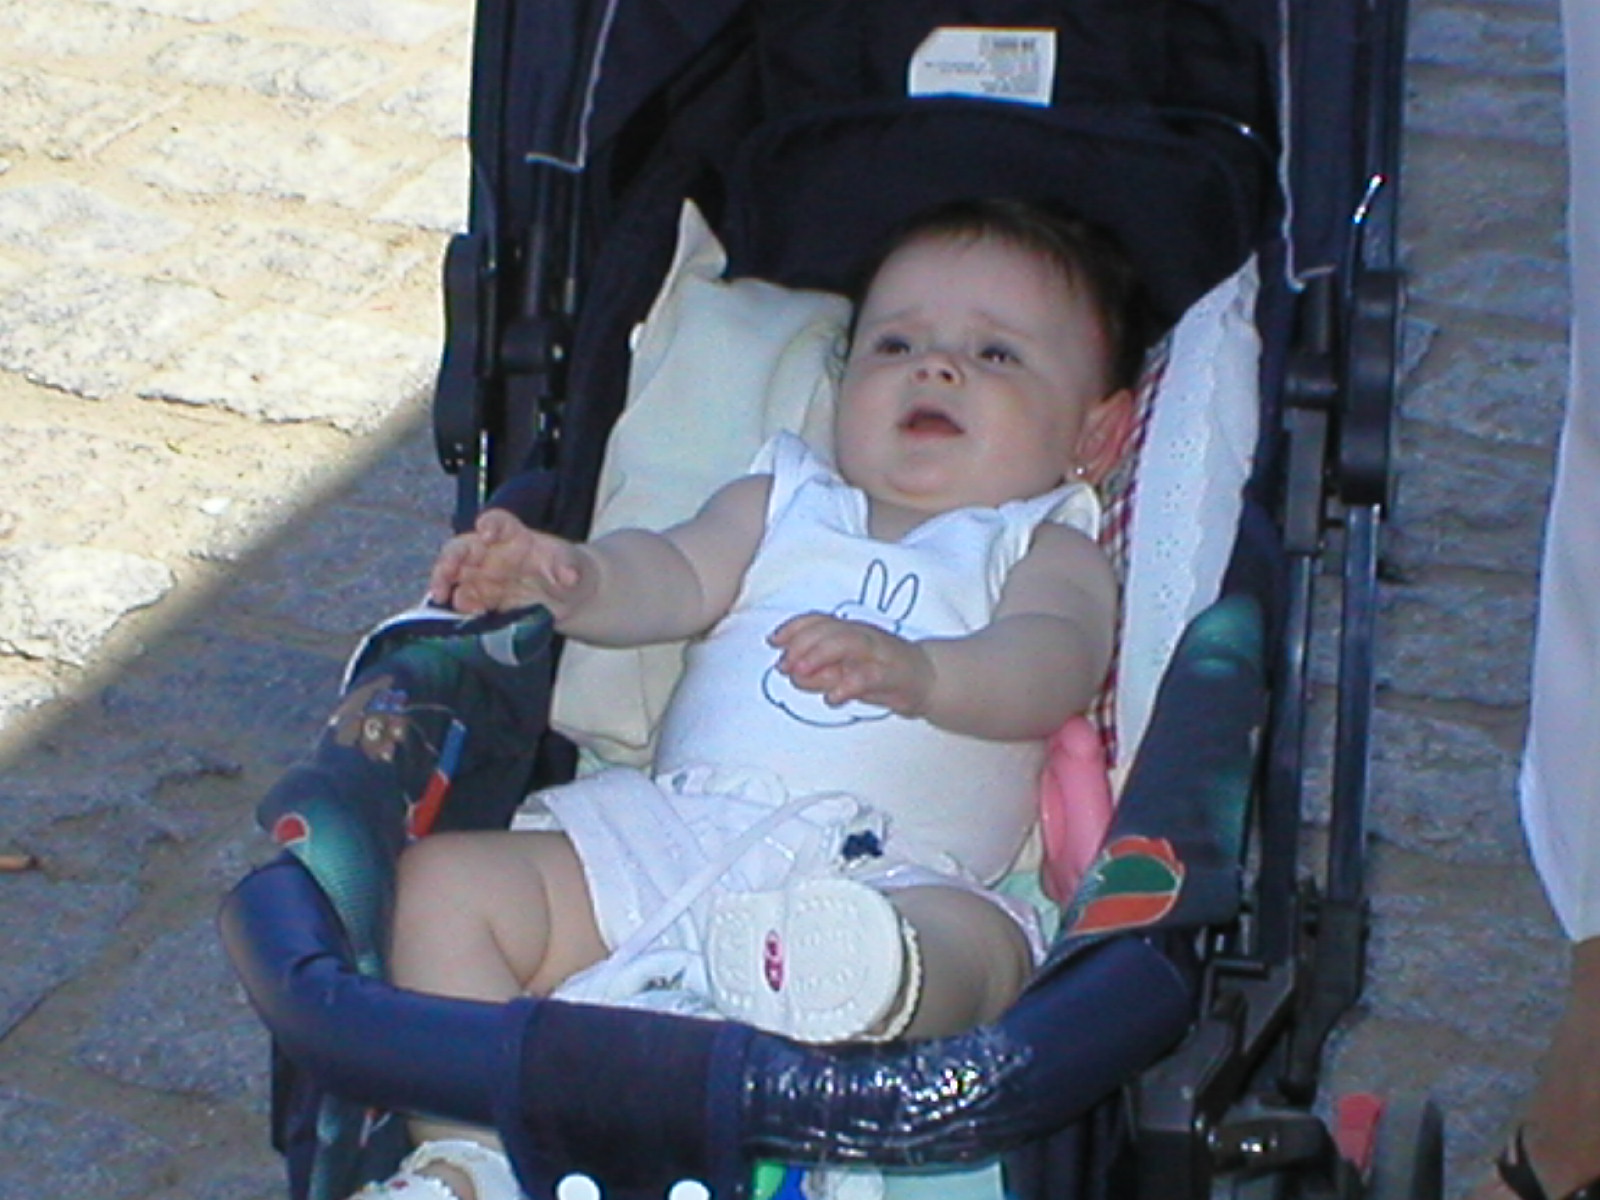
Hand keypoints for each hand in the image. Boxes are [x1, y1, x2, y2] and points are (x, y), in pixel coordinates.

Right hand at [428, 510, 593, 618]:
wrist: (568, 598)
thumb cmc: (567, 569)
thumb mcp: (573, 564)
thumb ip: (568, 567)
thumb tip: (568, 576)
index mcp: (513, 535)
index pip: (496, 522)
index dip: (488, 525)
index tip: (485, 533)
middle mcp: (491, 553)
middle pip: (460, 549)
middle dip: (448, 560)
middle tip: (445, 575)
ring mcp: (484, 577)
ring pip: (453, 577)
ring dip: (444, 587)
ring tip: (443, 599)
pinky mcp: (483, 600)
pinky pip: (464, 603)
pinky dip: (459, 610)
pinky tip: (462, 617)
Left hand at [767, 613, 934, 716]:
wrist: (928, 678)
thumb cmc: (882, 673)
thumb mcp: (844, 673)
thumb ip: (819, 673)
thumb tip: (793, 674)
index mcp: (850, 629)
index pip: (818, 620)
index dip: (793, 628)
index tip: (773, 641)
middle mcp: (863, 634)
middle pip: (828, 629)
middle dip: (802, 645)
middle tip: (784, 666)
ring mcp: (879, 652)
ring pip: (847, 643)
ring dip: (819, 656)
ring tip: (801, 674)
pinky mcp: (893, 673)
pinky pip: (869, 676)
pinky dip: (848, 685)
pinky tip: (833, 697)